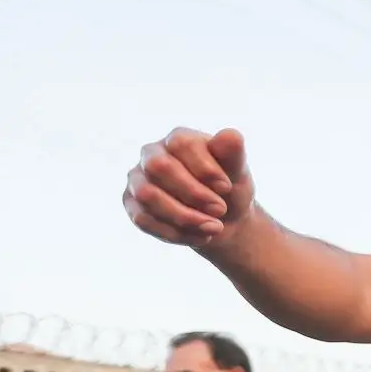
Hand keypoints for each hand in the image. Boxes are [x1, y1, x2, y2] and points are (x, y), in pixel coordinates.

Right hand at [124, 127, 255, 247]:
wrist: (222, 220)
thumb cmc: (228, 189)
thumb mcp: (238, 172)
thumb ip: (233, 153)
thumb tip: (230, 135)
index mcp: (179, 139)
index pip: (181, 144)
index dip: (204, 167)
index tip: (227, 187)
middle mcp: (152, 155)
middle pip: (159, 168)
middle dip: (193, 193)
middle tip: (221, 210)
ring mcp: (138, 179)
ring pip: (147, 195)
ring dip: (184, 216)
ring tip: (215, 228)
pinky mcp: (132, 204)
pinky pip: (143, 219)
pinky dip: (175, 232)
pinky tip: (201, 236)